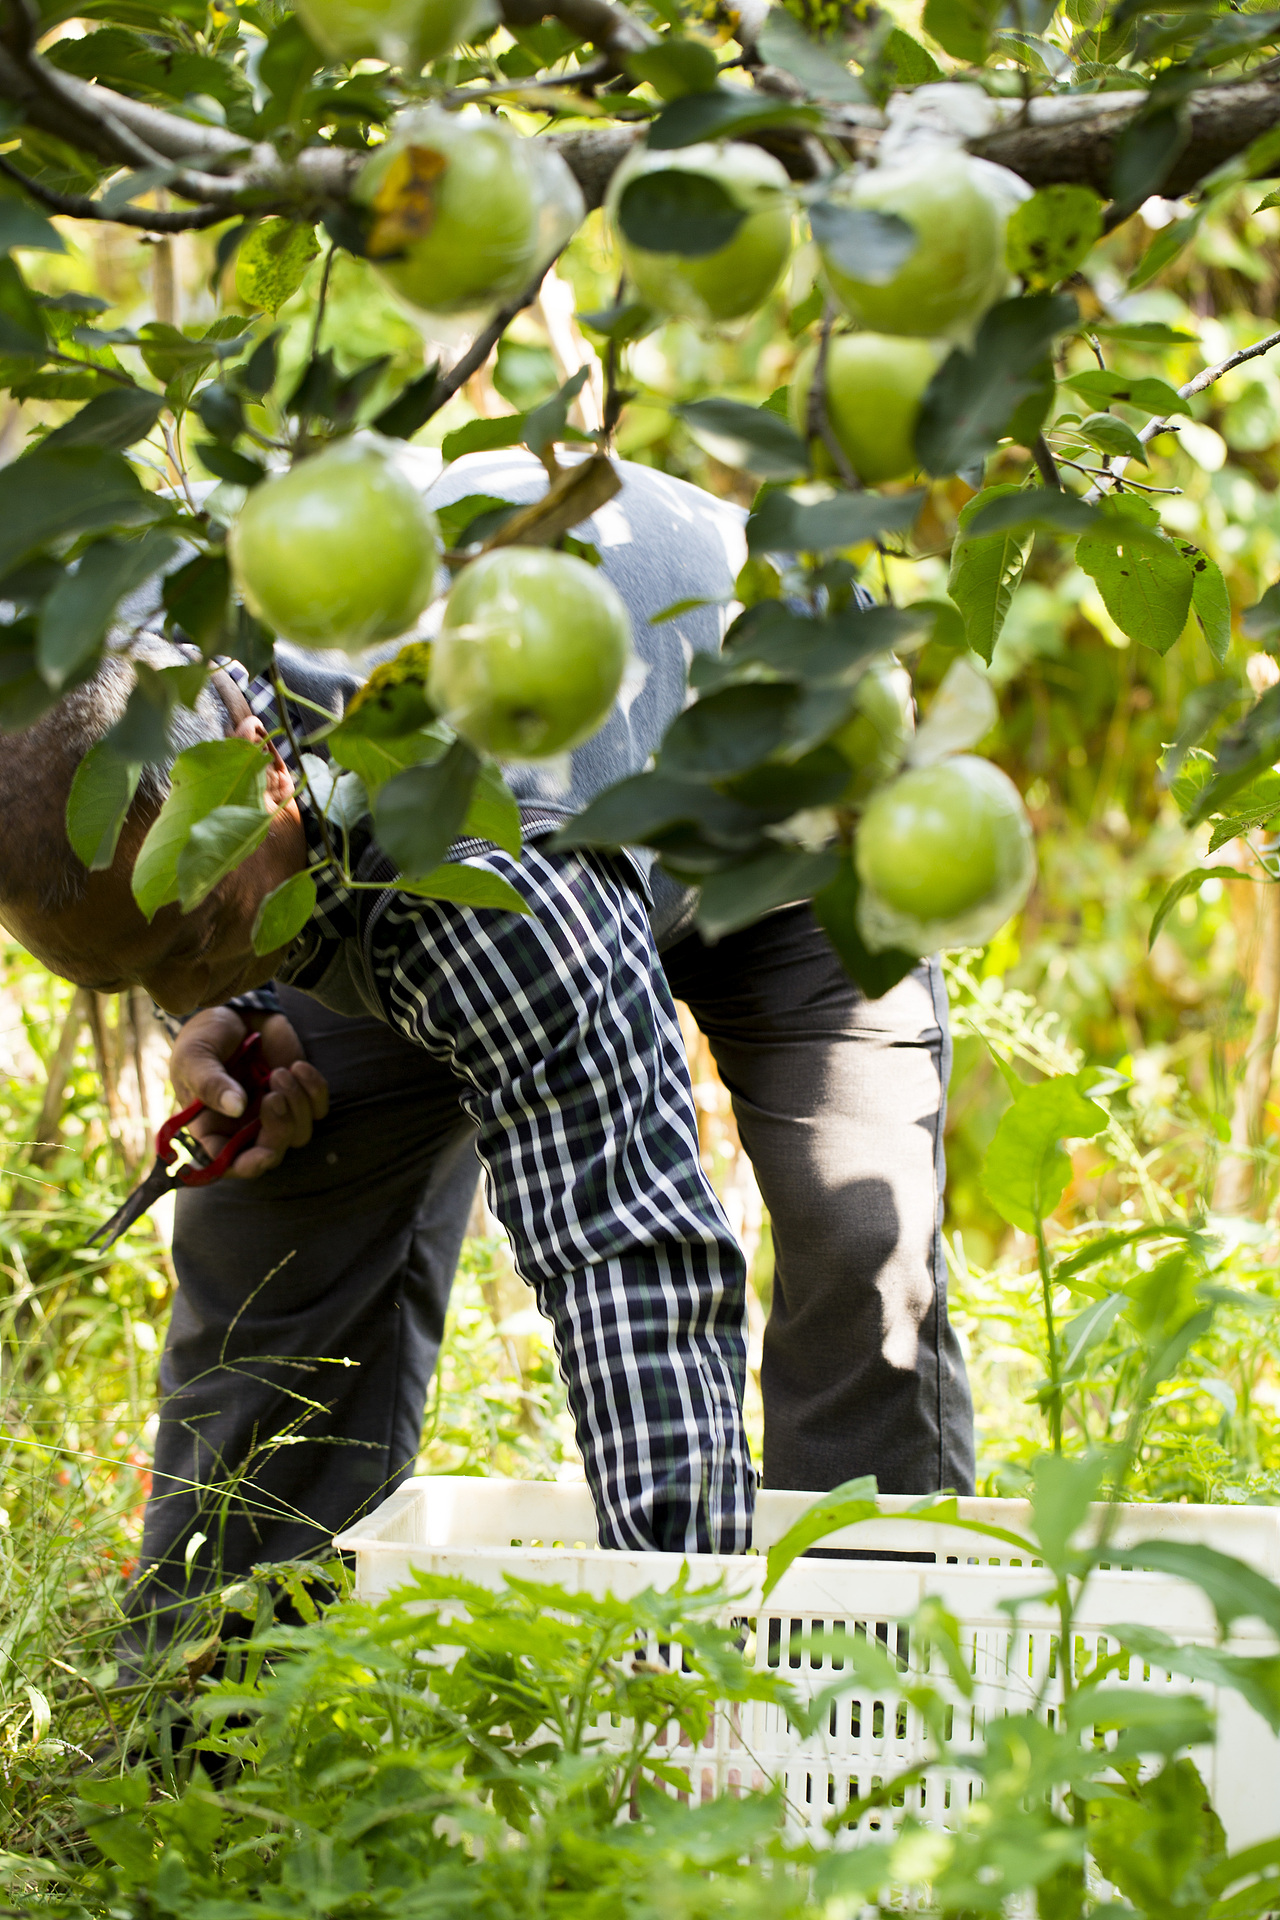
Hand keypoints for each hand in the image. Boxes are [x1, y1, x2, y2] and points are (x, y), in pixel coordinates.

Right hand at [168, 1006, 329, 1179]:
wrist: (234, 1010)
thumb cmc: (204, 1038)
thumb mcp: (195, 1056)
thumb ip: (210, 1082)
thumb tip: (236, 1107)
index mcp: (213, 1128)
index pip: (230, 1164)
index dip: (249, 1166)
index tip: (265, 1154)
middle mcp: (245, 1128)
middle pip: (272, 1152)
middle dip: (279, 1130)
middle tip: (274, 1094)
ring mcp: (274, 1112)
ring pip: (299, 1133)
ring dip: (296, 1104)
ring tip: (280, 1072)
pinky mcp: (299, 1094)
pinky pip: (319, 1108)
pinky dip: (315, 1090)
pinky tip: (298, 1067)